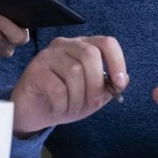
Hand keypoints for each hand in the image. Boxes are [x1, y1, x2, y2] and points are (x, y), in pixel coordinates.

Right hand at [9, 35, 126, 135]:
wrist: (35, 114)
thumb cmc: (65, 101)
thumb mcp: (92, 97)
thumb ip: (108, 88)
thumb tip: (122, 80)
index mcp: (82, 47)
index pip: (106, 43)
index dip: (117, 62)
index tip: (119, 84)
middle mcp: (65, 45)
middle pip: (90, 55)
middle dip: (96, 84)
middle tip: (92, 103)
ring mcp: (48, 55)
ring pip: (74, 72)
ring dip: (78, 98)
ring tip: (71, 108)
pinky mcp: (35, 70)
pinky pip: (57, 88)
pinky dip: (63, 104)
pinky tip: (58, 108)